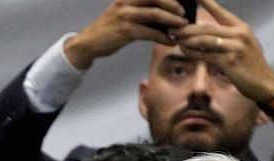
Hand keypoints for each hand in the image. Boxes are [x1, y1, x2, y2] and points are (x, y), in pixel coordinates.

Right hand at [63, 0, 188, 69]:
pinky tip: (169, 42)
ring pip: (155, 14)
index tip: (182, 4)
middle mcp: (126, 3)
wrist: (88, 43)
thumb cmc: (109, 29)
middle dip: (174, 6)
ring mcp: (125, 16)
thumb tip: (166, 14)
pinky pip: (149, 32)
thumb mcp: (124, 13)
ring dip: (172, 21)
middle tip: (184, 16)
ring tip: (182, 28)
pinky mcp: (125, 31)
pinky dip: (162, 37)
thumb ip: (141, 10)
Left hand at [173, 0, 273, 108]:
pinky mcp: (229, 61)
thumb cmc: (249, 63)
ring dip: (187, 40)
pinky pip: (205, 55)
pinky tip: (184, 50)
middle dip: (187, 28)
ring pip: (204, 40)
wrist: (263, 82)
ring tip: (175, 39)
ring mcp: (235, 47)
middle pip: (207, 27)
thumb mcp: (241, 44)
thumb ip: (226, 36)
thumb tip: (203, 32)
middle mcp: (239, 33)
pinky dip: (192, 52)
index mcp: (241, 27)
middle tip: (172, 29)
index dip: (207, 2)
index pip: (220, 12)